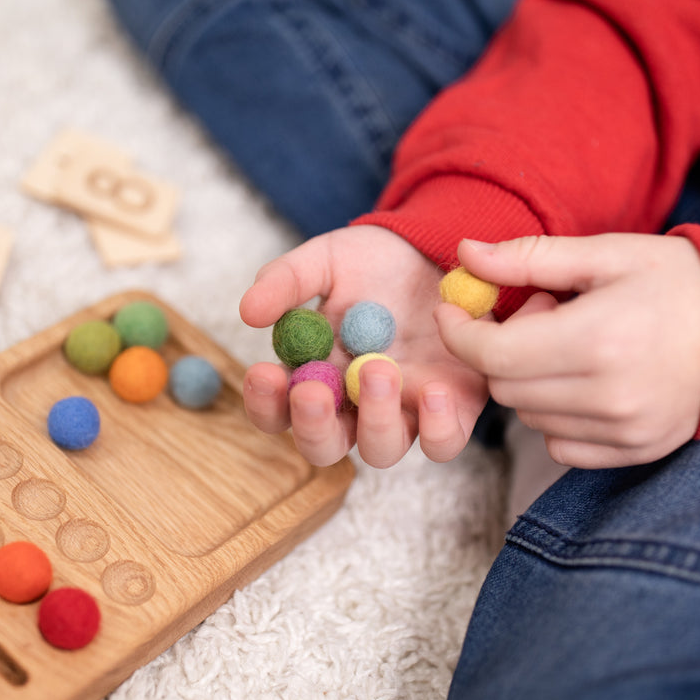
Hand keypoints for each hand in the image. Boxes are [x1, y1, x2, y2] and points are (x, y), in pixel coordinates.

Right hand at [240, 225, 488, 467]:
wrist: (435, 250)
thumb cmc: (373, 263)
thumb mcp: (325, 262)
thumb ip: (286, 282)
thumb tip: (248, 312)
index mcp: (314, 379)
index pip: (277, 412)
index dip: (265, 403)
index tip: (263, 372)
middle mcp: (354, 408)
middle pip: (324, 447)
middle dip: (314, 425)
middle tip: (312, 391)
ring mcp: (402, 413)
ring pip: (382, 450)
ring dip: (375, 420)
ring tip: (378, 369)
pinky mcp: (451, 410)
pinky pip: (443, 441)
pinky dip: (437, 426)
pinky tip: (433, 389)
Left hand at [434, 234, 699, 467]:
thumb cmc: (678, 279)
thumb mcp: (605, 253)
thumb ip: (529, 258)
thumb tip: (465, 255)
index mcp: (598, 340)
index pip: (493, 357)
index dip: (461, 334)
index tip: (455, 310)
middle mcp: (609, 396)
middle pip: (506, 389)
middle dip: (502, 351)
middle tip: (541, 314)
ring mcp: (626, 431)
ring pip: (530, 417)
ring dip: (530, 382)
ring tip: (572, 343)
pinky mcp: (637, 451)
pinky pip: (562, 444)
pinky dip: (557, 415)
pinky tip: (587, 379)